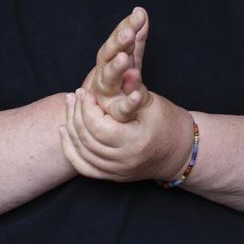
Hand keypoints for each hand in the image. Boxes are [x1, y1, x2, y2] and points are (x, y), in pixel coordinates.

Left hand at [59, 82, 191, 182]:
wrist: (178, 151)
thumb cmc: (166, 122)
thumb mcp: (152, 102)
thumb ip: (134, 87)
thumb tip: (124, 66)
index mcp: (135, 142)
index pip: (98, 127)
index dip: (86, 107)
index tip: (84, 91)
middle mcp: (123, 161)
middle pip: (87, 138)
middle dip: (76, 114)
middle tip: (74, 95)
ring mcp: (116, 171)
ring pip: (81, 152)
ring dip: (71, 127)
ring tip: (70, 106)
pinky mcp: (111, 176)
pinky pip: (82, 166)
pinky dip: (70, 149)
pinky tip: (65, 130)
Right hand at [82, 7, 150, 122]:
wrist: (111, 123)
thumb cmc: (121, 87)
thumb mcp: (130, 61)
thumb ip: (135, 40)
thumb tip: (140, 11)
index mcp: (107, 63)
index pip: (115, 41)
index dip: (125, 27)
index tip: (138, 15)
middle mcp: (103, 77)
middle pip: (107, 57)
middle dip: (117, 44)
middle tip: (129, 32)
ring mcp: (106, 96)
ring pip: (108, 80)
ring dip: (116, 69)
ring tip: (126, 59)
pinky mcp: (115, 117)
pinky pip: (122, 110)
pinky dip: (129, 102)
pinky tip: (138, 95)